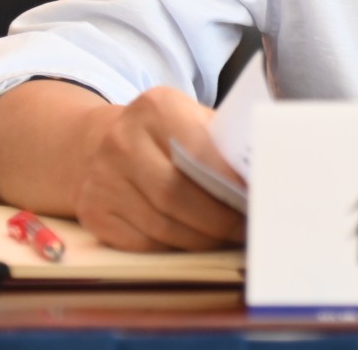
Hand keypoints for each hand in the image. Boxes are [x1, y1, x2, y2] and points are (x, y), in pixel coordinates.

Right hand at [72, 86, 246, 251]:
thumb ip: (222, 141)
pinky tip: (194, 242)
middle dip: (219, 220)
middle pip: (177, 195)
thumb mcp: (191, 118)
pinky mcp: (93, 212)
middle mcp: (122, 141)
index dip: (228, 183)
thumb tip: (263, 175)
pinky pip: (143, 243)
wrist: (100, 141)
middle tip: (246, 230)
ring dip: (201, 239)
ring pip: (162, 225)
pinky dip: (175, 248)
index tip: (255, 200)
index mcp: (156, 108)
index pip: (199, 152)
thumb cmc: (164, 133)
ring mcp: (102, 179)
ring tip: (227, 238)